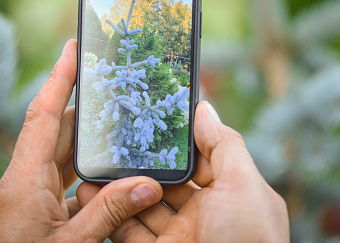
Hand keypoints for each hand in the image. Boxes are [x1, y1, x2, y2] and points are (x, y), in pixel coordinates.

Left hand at [0, 40, 162, 241]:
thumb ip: (109, 214)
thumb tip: (148, 185)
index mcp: (25, 180)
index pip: (42, 115)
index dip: (59, 78)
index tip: (73, 47)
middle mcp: (26, 179)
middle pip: (56, 129)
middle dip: (83, 104)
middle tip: (109, 81)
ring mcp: (32, 193)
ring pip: (62, 153)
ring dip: (89, 138)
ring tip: (118, 120)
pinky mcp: (39, 207)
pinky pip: (66, 178)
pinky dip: (88, 170)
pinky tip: (112, 171)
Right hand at [77, 101, 289, 241]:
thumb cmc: (249, 241)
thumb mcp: (243, 186)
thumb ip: (223, 146)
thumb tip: (204, 109)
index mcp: (228, 194)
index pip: (197, 159)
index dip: (174, 141)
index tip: (147, 118)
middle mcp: (203, 215)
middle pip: (164, 181)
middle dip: (140, 163)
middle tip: (113, 139)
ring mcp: (177, 237)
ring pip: (141, 205)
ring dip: (118, 187)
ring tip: (94, 163)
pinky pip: (127, 231)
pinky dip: (108, 214)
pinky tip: (91, 194)